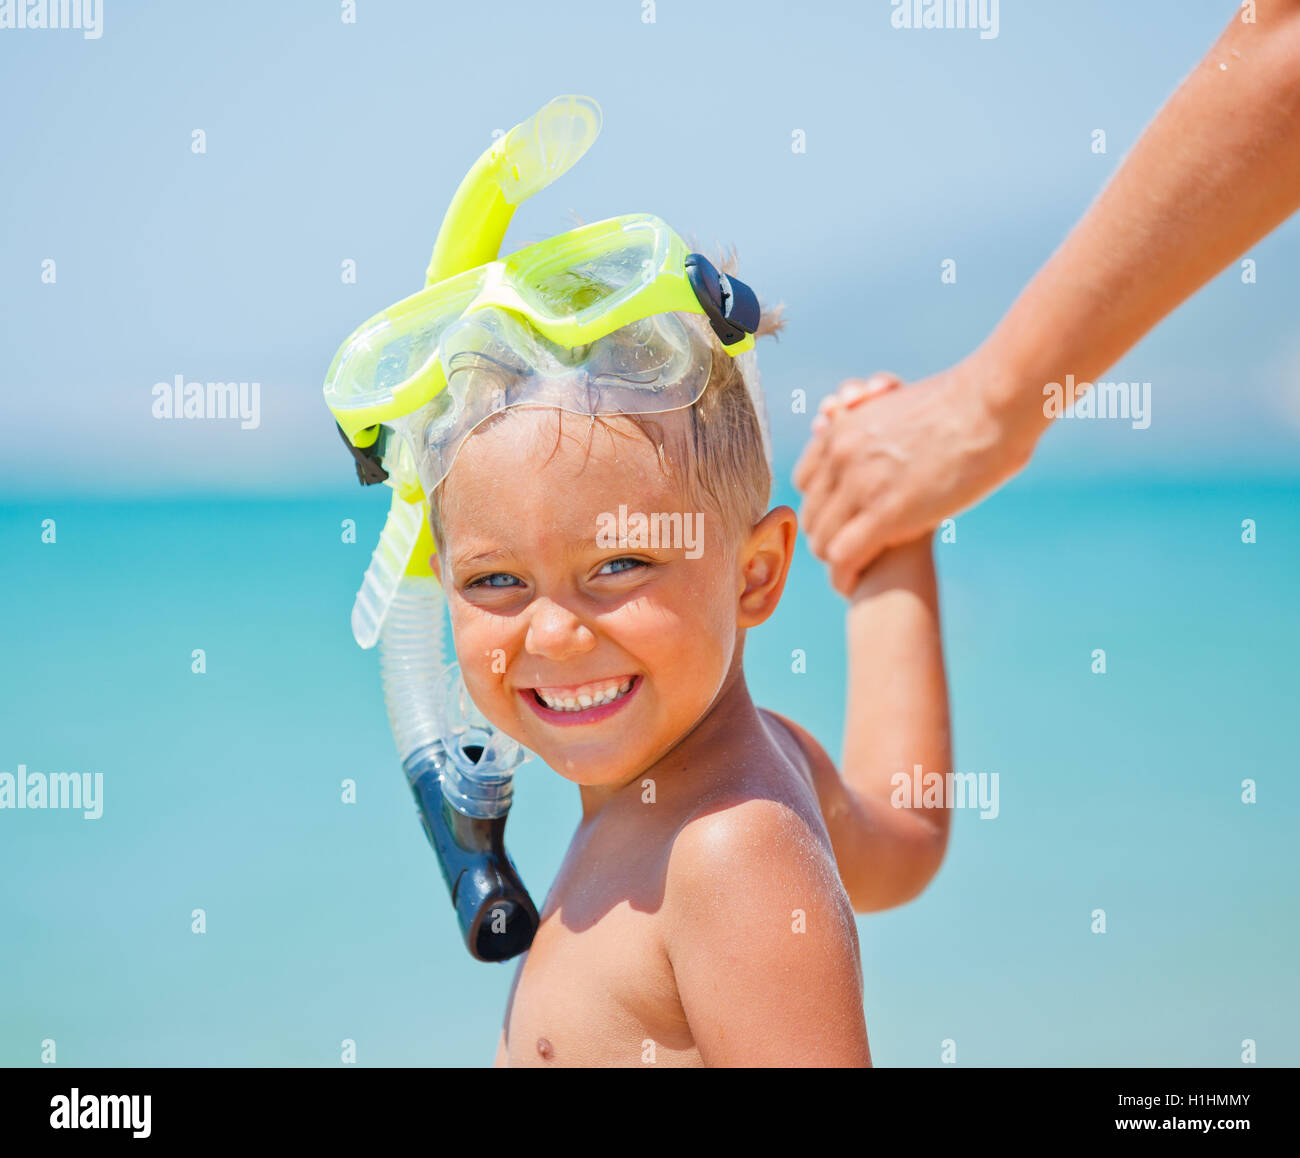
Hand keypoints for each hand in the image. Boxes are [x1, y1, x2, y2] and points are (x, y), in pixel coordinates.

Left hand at [794, 356, 1039, 594]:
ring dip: (836, 561)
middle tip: (848, 554)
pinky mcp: (887, 513)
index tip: (841, 519)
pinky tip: (855, 586)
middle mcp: (842, 457)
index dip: (821, 504)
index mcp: (842, 429)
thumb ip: (875, 420)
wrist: (992, 404)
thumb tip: (865, 420)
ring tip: (854, 572)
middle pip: (811, 515)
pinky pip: (844, 555)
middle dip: (828, 538)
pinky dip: (845, 577)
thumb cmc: (961, 402)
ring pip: (822, 540)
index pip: (805, 481)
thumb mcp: (898, 404)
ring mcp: (862, 485)